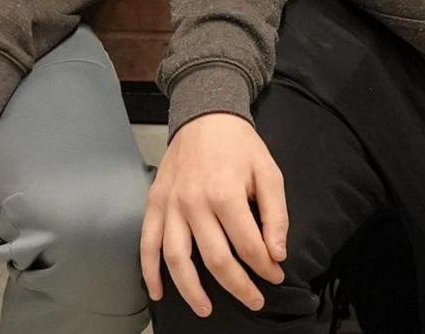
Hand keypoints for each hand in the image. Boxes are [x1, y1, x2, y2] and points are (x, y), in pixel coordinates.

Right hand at [143, 111, 289, 315]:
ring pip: (177, 259)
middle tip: (255, 301)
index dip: (265, 267)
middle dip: (239, 287)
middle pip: (216, 260)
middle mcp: (194, 203)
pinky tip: (158, 291)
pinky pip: (147, 243)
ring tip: (206, 310)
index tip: (275, 275)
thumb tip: (277, 254)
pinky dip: (149, 271)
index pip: (249, 246)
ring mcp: (170, 205)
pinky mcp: (154, 203)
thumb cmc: (240, 146)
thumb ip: (276, 215)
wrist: (204, 115)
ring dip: (191, 290)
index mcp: (226, 194)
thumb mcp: (269, 172)